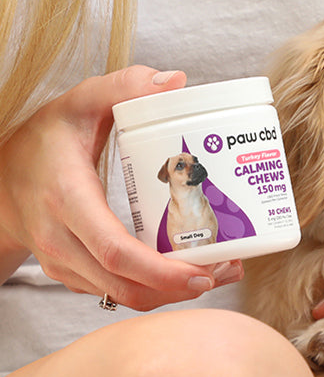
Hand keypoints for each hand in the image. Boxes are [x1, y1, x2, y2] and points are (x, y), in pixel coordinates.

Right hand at [0, 66, 242, 309]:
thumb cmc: (42, 141)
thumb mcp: (76, 103)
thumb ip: (121, 86)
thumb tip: (174, 81)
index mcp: (66, 201)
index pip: (115, 251)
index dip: (162, 271)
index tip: (204, 271)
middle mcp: (62, 242)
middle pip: (125, 284)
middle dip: (181, 287)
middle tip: (228, 271)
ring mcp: (65, 264)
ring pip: (123, 295)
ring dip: (174, 293)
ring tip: (220, 272)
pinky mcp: (74, 274)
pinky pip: (117, 291)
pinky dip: (155, 289)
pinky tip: (190, 272)